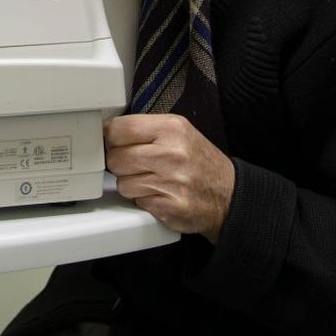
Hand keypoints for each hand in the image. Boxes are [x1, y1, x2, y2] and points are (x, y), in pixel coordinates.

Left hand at [104, 114, 234, 242]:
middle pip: (115, 158)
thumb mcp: (178, 131)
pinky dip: (145, 200)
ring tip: (152, 180)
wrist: (229, 195)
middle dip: (121, 163)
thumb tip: (106, 131)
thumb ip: (144, 128)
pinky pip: (137, 202)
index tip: (117, 143)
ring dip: (132, 184)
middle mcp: (172, 154)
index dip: (112, 138)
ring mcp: (172, 182)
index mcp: (171, 128)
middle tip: (137, 165)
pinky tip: (161, 194)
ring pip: (122, 183)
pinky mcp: (171, 207)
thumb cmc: (198, 162)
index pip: (118, 129)